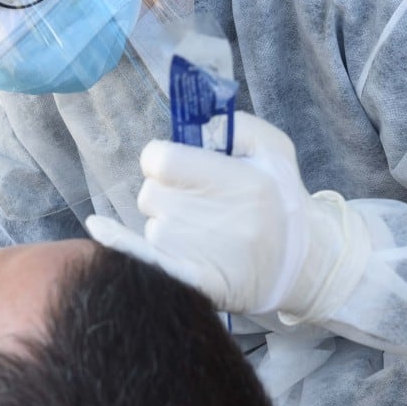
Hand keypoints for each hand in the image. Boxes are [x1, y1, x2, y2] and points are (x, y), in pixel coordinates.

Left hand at [85, 113, 368, 320]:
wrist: (305, 263)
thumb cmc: (284, 199)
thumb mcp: (275, 148)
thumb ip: (235, 126)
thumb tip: (197, 123)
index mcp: (236, 181)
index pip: (160, 160)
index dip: (163, 159)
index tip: (178, 166)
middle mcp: (215, 218)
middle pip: (150, 194)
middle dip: (166, 193)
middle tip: (199, 202)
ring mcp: (202, 253)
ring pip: (151, 226)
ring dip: (167, 225)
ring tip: (205, 231)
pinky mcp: (195, 282)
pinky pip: (144, 259)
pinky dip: (123, 245)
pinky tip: (101, 230)